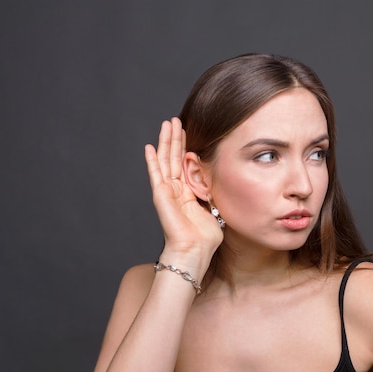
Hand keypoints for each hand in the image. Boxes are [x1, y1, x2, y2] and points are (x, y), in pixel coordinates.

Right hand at [144, 118, 222, 261]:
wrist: (194, 250)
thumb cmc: (205, 238)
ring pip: (165, 160)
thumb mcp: (214, 210)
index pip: (185, 164)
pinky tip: (149, 146)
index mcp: (187, 193)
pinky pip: (155, 173)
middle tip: (176, 119)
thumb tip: (223, 187)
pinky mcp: (161, 195)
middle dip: (176, 138)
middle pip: (174, 157)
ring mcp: (166, 191)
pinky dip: (151, 160)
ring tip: (167, 123)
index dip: (186, 147)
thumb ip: (213, 197)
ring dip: (166, 141)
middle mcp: (175, 190)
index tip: (189, 131)